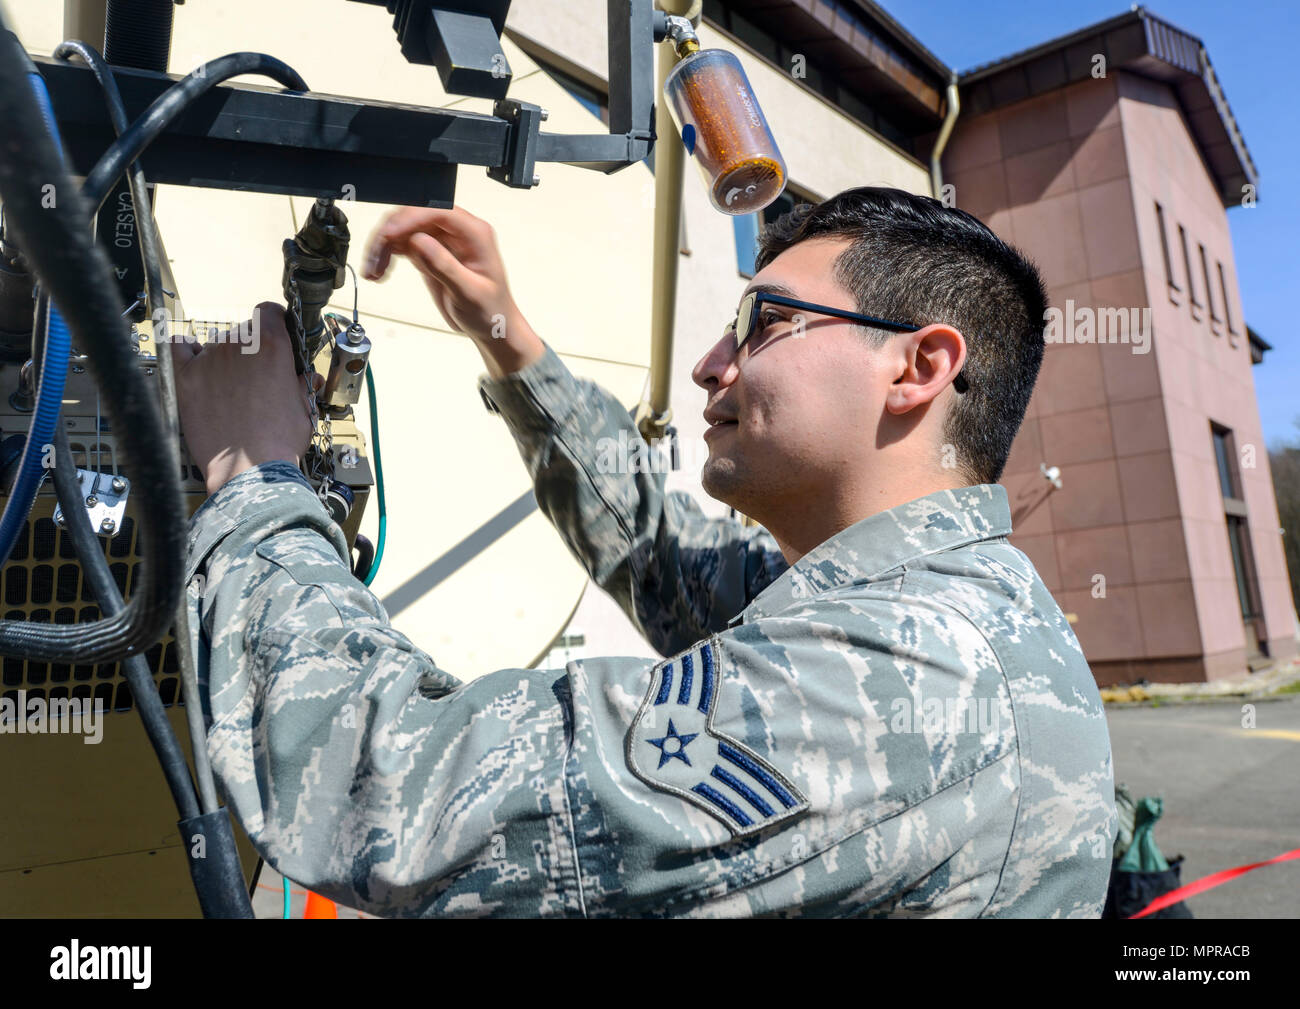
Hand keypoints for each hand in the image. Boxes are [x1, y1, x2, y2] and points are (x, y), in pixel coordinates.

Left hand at [171, 302, 318, 494]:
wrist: (250, 471)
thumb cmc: (278, 443)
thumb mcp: (303, 408)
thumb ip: (301, 384)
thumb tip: (305, 378)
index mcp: (272, 345)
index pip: (269, 312)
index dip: (274, 323)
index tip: (275, 335)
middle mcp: (239, 344)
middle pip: (244, 332)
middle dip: (252, 351)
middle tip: (257, 379)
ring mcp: (208, 358)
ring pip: (217, 344)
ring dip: (225, 359)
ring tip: (232, 388)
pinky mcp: (185, 377)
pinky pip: (179, 347)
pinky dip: (187, 351)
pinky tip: (196, 362)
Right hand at [363, 204, 532, 345]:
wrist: (491, 328)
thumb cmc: (490, 311)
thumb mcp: (469, 293)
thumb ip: (444, 267)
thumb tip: (419, 242)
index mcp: (474, 234)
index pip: (438, 211)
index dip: (411, 218)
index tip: (389, 234)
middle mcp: (457, 232)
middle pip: (415, 217)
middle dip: (390, 234)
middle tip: (374, 258)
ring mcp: (441, 241)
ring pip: (403, 229)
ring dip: (383, 246)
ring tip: (373, 270)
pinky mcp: (428, 252)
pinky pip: (402, 244)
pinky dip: (386, 255)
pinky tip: (378, 271)